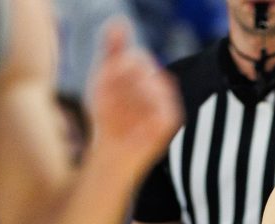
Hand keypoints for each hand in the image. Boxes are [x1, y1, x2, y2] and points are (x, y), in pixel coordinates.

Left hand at [88, 20, 182, 174]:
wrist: (111, 151)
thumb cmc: (107, 116)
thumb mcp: (103, 79)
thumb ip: (113, 49)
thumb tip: (120, 21)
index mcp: (144, 73)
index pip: (137, 59)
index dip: (118, 70)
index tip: (105, 85)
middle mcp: (158, 85)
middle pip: (146, 70)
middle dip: (124, 84)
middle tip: (113, 103)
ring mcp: (166, 102)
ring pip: (154, 85)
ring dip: (132, 98)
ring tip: (122, 113)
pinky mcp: (171, 119)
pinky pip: (163, 105)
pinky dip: (146, 110)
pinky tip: (135, 119)